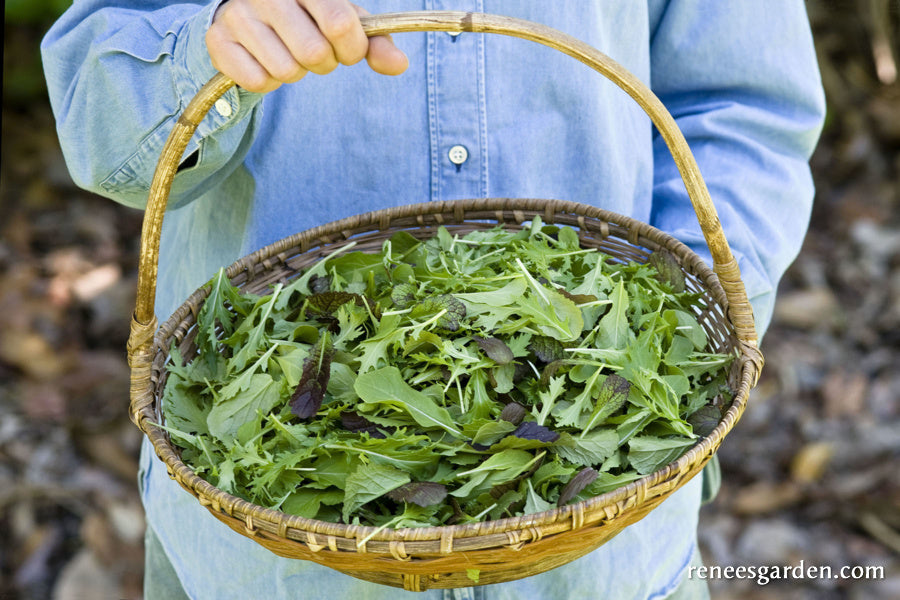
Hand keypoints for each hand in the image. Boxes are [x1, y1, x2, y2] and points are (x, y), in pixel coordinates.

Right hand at [206, 0, 408, 92]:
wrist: (245, 15)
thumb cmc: (306, 18)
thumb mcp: (343, 24)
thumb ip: (374, 44)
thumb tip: (399, 64)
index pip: (340, 24)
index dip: (352, 48)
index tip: (347, 49)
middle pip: (315, 54)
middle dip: (323, 64)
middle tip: (314, 53)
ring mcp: (240, 15)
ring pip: (287, 71)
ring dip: (294, 72)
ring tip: (286, 53)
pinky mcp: (219, 41)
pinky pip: (258, 81)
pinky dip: (268, 81)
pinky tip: (264, 61)